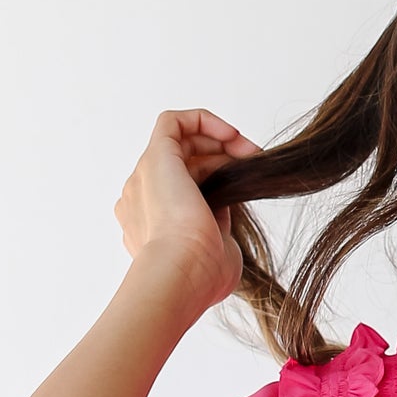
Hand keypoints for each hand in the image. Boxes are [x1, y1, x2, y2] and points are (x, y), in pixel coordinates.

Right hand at [114, 108, 262, 310]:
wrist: (182, 273)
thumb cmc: (201, 276)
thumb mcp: (216, 252)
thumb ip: (216, 229)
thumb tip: (223, 211)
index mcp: (152, 225)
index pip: (185, 190)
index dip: (217, 180)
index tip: (245, 185)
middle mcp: (142, 198)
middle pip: (183, 164)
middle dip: (222, 157)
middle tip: (254, 162)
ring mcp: (144, 177)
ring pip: (179, 142)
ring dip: (218, 140)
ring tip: (249, 150)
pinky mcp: (155, 158)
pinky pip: (173, 122)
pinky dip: (203, 121)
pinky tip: (231, 133)